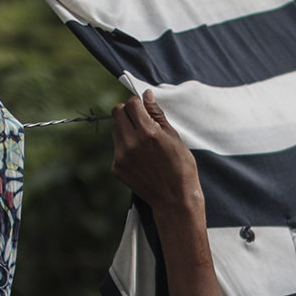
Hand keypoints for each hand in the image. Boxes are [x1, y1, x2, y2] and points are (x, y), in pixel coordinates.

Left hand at [111, 90, 203, 216]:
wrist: (175, 199)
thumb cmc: (181, 167)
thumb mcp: (174, 137)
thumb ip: (157, 114)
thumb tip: (146, 96)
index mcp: (147, 132)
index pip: (131, 104)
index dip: (137, 103)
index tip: (143, 108)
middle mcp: (131, 143)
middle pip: (117, 112)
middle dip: (127, 112)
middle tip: (140, 121)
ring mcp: (121, 156)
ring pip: (114, 129)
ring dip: (125, 128)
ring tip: (142, 141)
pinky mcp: (116, 168)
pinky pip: (116, 148)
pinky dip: (125, 147)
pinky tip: (140, 157)